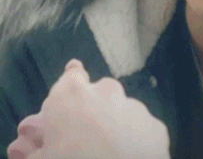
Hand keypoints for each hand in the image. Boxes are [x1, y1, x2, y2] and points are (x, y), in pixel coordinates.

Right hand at [7, 59, 169, 158]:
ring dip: (113, 126)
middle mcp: (105, 92)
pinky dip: (133, 140)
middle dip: (91, 111)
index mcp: (71, 95)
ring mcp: (134, 107)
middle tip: (84, 136)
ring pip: (120, 112)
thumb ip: (33, 148)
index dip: (71, 80)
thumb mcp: (42, 158)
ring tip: (105, 152)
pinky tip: (125, 156)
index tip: (74, 74)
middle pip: (97, 95)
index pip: (71, 76)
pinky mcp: (154, 125)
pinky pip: (139, 130)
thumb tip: (26, 145)